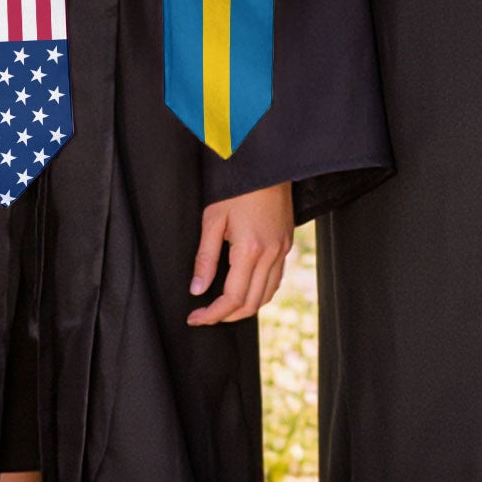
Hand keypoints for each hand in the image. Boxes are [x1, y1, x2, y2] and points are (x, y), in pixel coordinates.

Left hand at [187, 181, 293, 325]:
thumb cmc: (238, 187)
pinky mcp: (287, 243)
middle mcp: (271, 254)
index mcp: (250, 249)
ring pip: (267, 294)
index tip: (195, 317)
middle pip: (251, 303)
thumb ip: (205, 258)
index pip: (232, 298)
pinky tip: (245, 288)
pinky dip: (260, 292)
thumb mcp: (213, 219)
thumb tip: (197, 289)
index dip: (212, 314)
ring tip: (223, 307)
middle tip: (205, 315)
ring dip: (245, 307)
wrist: (267, 164)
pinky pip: (276, 279)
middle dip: (227, 316)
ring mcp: (282, 249)